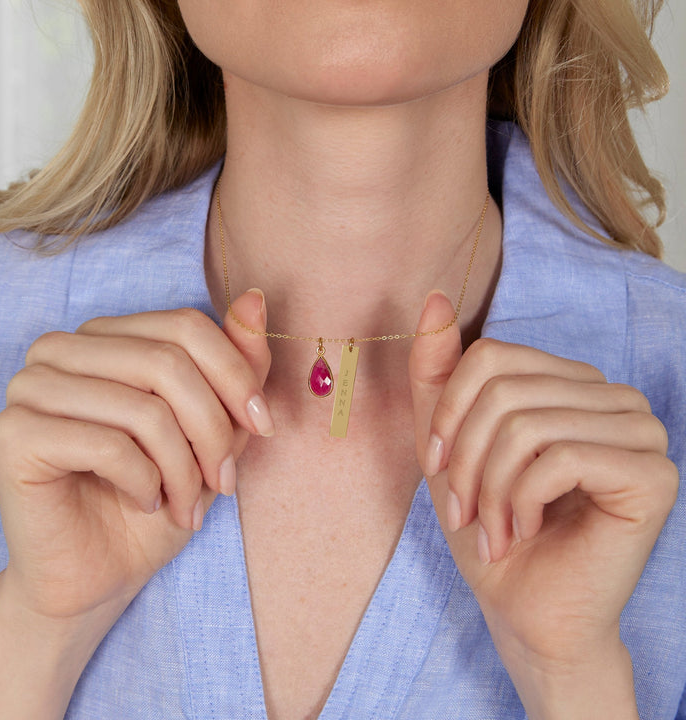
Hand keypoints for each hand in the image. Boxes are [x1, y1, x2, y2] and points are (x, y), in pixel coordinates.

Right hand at [0, 289, 271, 622]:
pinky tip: (145, 502)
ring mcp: (31, 387)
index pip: (186, 326)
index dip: (237, 376)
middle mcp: (63, 350)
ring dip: (184, 468)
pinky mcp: (14, 434)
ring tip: (188, 504)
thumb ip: (235, 365)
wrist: (102, 571)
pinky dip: (145, 483)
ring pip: (144, 408)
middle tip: (224, 481)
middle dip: (213, 431)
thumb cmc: (160, 495)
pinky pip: (108, 445)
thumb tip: (255, 299)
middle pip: (168, 362)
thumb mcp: (213, 428)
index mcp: (107, 337)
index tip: (263, 426)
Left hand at [409, 291, 677, 717]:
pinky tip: (522, 532)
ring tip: (490, 528)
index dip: (449, 413)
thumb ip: (437, 372)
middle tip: (461, 511)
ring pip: (526, 425)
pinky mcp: (652, 473)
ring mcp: (640, 430)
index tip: (437, 466)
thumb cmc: (487, 523)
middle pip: (503, 390)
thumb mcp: (447, 441)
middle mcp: (611, 395)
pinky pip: (559, 458)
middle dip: (464, 459)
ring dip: (488, 489)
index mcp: (567, 381)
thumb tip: (435, 298)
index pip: (489, 355)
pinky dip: (519, 502)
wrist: (524, 606)